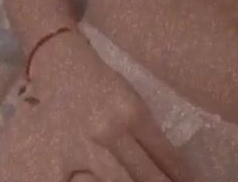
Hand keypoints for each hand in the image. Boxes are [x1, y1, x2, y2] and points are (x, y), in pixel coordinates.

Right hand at [28, 30, 194, 181]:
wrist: (61, 67)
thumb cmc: (103, 83)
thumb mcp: (132, 100)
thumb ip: (146, 131)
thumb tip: (169, 165)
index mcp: (132, 113)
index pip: (163, 154)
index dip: (180, 175)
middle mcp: (110, 132)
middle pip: (143, 175)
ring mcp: (82, 149)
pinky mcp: (57, 159)